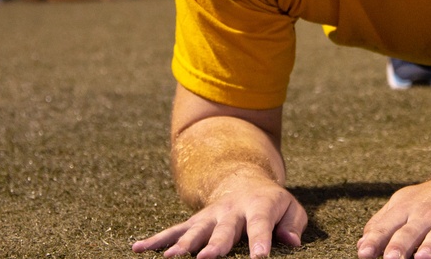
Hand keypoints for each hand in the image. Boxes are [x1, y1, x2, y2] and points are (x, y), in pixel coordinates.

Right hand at [132, 179, 306, 257]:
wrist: (245, 182)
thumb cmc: (273, 205)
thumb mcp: (291, 209)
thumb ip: (293, 225)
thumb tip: (292, 242)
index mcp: (259, 207)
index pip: (261, 225)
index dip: (260, 242)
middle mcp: (231, 210)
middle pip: (223, 230)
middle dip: (215, 246)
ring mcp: (209, 216)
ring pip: (194, 231)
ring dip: (183, 245)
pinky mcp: (194, 222)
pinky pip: (173, 231)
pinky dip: (155, 240)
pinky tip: (137, 249)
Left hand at [357, 168, 430, 258]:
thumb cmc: (430, 199)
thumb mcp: (403, 204)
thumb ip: (382, 224)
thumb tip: (361, 246)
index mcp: (405, 208)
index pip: (386, 226)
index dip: (374, 240)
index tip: (364, 253)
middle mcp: (426, 213)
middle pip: (411, 232)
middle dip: (400, 246)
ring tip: (423, 258)